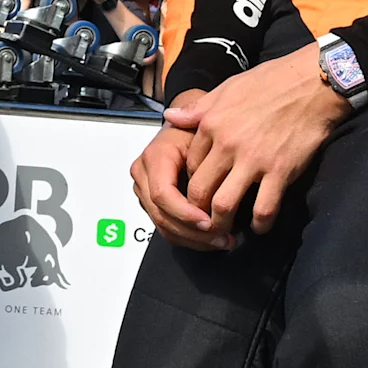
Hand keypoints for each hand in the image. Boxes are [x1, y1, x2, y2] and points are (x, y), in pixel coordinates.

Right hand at [131, 121, 222, 249]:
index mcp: (154, 156)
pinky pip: (167, 227)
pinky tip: (211, 238)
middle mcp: (144, 174)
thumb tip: (196, 160)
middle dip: (193, 232)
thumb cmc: (198, 129)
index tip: (209, 222)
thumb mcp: (204, 129)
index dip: (185, 213)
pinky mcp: (153, 202)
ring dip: (194, 239)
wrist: (189, 127)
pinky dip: (190, 237)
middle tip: (221, 237)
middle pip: (161, 215)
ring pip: (163, 226)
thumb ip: (202, 143)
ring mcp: (146, 190)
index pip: (162, 194)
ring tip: (222, 241)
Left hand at [156, 56, 349, 244]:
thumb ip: (198, 108)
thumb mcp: (227, 88)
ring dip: (222, 223)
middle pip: (200, 190)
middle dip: (197, 210)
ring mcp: (254, 161)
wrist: (314, 83)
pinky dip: (259, 224)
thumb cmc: (271, 82)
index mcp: (212, 124)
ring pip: (225, 204)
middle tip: (204, 220)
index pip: (190, 164)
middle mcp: (227, 145)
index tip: (199, 192)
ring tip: (225, 231)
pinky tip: (259, 227)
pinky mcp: (281, 171)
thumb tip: (171, 116)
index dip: (192, 182)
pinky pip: (264, 208)